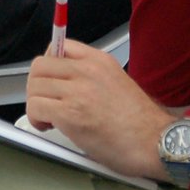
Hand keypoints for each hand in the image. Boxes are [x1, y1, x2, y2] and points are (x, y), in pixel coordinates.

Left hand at [24, 44, 174, 178]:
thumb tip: (65, 81)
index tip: (49, 79)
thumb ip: (91, 77)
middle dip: (37, 85)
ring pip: (34, 87)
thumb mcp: (117, 82)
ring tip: (49, 118)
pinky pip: (35, 107)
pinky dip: (36, 119)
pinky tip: (48, 126)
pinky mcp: (70, 114)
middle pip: (40, 65)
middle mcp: (87, 71)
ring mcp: (78, 91)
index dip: (49, 64)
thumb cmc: (141, 123)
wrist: (156, 143)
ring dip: (36, 104)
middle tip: (46, 101)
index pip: (60, 45)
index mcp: (100, 61)